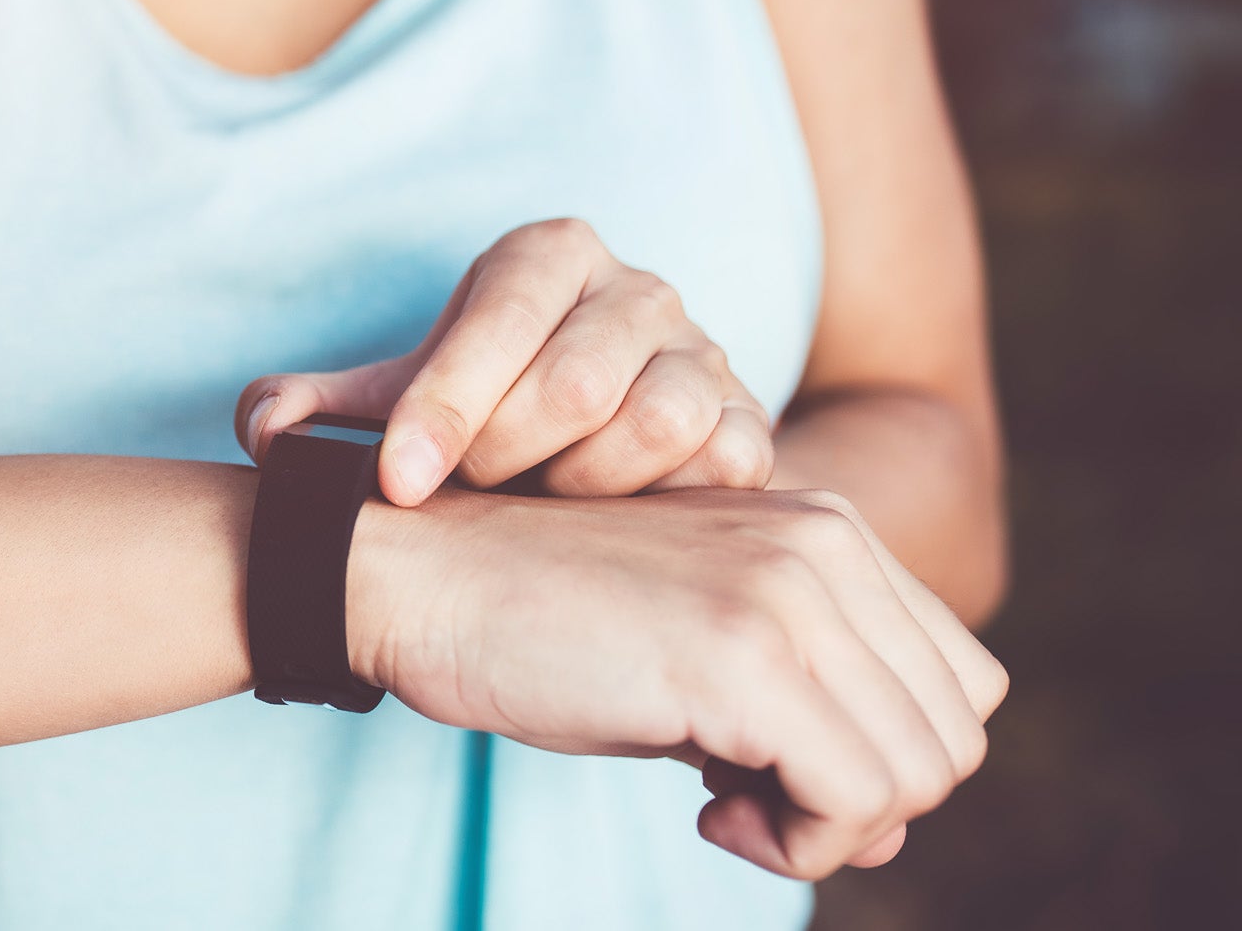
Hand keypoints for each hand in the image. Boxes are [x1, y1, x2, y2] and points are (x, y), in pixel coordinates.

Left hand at [237, 218, 770, 503]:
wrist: (592, 454)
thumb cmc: (481, 418)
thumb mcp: (399, 406)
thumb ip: (323, 412)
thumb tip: (265, 429)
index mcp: (549, 255)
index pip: (500, 315)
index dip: (444, 404)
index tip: (398, 482)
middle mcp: (639, 290)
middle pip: (578, 379)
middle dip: (505, 455)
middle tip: (467, 499)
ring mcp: (707, 356)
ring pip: (659, 423)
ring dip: (582, 488)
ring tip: (536, 512)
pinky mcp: (754, 426)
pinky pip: (723, 470)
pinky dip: (659, 509)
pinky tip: (606, 534)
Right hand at [350, 485, 1008, 879]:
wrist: (413, 573)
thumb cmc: (533, 619)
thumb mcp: (692, 653)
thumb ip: (800, 713)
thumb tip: (889, 828)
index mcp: (821, 525)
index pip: (956, 678)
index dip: (883, 752)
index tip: (772, 767)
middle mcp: (825, 543)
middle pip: (955, 732)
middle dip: (866, 801)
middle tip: (747, 800)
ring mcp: (788, 594)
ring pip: (922, 773)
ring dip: (830, 829)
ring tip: (723, 804)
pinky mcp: (745, 657)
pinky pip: (857, 802)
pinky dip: (796, 844)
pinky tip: (704, 810)